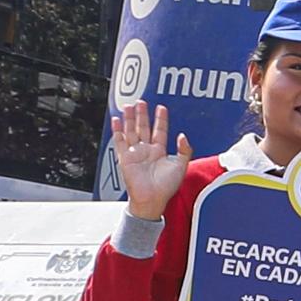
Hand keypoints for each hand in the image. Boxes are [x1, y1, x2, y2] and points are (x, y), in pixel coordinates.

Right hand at [110, 101, 195, 217]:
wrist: (152, 198)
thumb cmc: (167, 186)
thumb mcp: (182, 165)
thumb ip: (185, 150)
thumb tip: (183, 135)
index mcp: (160, 151)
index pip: (160, 130)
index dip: (160, 119)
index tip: (161, 107)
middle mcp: (146, 150)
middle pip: (144, 128)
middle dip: (142, 114)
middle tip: (141, 101)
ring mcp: (135, 153)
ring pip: (131, 131)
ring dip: (130, 118)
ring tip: (129, 106)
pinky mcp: (124, 158)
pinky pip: (119, 141)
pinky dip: (117, 130)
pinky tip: (116, 120)